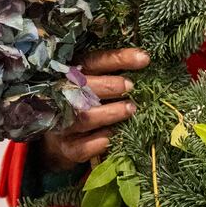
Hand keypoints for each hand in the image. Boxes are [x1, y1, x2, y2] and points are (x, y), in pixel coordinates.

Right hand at [39, 47, 149, 170]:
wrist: (60, 142)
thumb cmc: (85, 105)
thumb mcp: (94, 84)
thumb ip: (113, 74)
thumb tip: (145, 61)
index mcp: (71, 75)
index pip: (94, 61)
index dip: (118, 59)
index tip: (144, 59)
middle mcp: (62, 98)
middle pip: (83, 87)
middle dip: (110, 85)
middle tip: (132, 86)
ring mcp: (63, 124)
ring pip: (85, 117)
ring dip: (110, 113)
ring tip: (130, 109)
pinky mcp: (68, 148)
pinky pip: (83, 146)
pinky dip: (100, 141)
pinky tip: (114, 135)